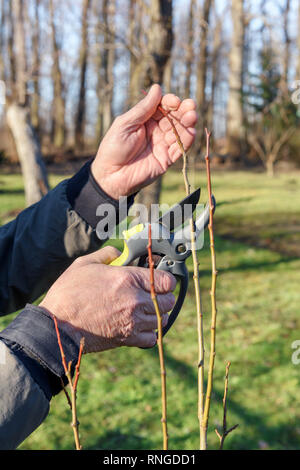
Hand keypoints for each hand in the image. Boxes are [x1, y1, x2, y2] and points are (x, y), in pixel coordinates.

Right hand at [40, 246, 175, 352]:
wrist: (57, 325)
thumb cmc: (68, 293)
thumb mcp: (85, 264)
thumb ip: (107, 254)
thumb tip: (119, 252)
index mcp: (127, 279)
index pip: (167, 281)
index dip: (165, 280)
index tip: (158, 281)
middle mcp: (135, 301)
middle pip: (169, 301)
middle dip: (162, 297)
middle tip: (151, 295)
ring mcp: (133, 321)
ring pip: (163, 320)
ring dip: (157, 315)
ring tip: (144, 310)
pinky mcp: (127, 339)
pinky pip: (152, 338)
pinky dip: (149, 333)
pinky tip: (139, 326)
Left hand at [92, 84, 196, 199]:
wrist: (111, 175)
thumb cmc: (113, 148)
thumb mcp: (125, 124)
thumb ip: (143, 108)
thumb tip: (157, 88)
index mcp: (145, 120)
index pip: (162, 107)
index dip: (170, 102)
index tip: (174, 101)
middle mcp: (156, 131)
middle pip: (174, 118)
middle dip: (183, 111)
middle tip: (191, 105)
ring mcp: (162, 145)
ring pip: (179, 132)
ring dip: (188, 123)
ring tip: (192, 116)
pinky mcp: (167, 159)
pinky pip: (180, 149)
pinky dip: (187, 140)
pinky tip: (191, 131)